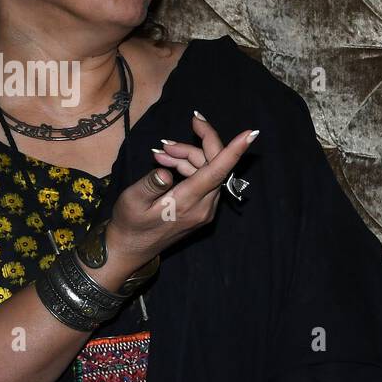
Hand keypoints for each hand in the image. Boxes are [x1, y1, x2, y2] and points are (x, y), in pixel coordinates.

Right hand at [105, 111, 259, 267]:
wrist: (132, 249)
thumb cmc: (130, 224)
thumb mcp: (132, 201)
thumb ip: (150, 184)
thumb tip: (164, 171)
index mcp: (188, 203)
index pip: (218, 172)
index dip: (234, 150)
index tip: (251, 133)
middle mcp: (204, 207)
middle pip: (214, 165)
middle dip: (194, 146)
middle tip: (166, 142)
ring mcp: (206, 209)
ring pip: (208, 171)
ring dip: (186, 157)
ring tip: (159, 153)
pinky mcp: (202, 209)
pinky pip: (203, 180)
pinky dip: (187, 167)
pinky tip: (166, 163)